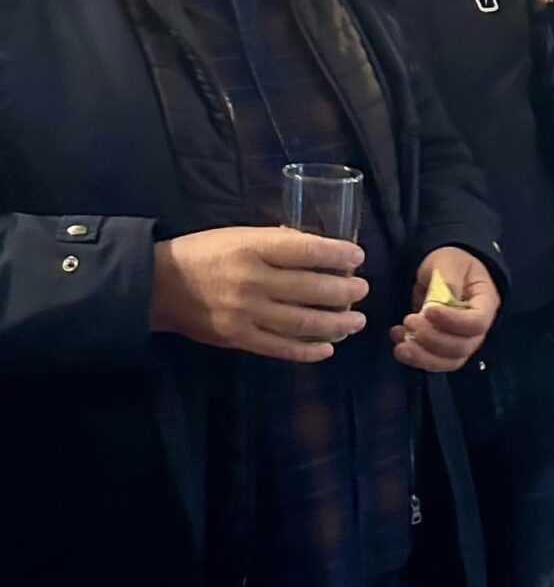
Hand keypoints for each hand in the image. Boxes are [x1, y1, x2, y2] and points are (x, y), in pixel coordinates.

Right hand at [151, 227, 367, 362]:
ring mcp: (245, 313)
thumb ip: (276, 242)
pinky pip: (281, 348)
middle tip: (363, 289)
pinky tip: (328, 348)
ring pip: (303, 322)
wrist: (158, 285)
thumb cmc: (204, 253)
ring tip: (357, 321)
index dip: (338, 254)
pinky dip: (308, 351)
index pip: (307, 250)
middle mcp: (252, 280)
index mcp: (252, 248)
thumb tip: (318, 248)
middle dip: (346, 290)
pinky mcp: (238, 339)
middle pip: (312, 288)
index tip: (358, 257)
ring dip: (337, 323)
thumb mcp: (239, 235)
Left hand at [392, 246, 499, 371]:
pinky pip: (434, 362)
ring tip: (400, 343)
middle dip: (432, 339)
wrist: (443, 269)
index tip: (428, 310)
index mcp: (485, 303)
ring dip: (422, 356)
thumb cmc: (452, 262)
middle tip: (409, 321)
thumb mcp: (449, 262)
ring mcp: (462, 340)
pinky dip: (415, 358)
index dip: (453, 322)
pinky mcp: (444, 348)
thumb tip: (441, 303)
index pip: (476, 322)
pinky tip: (399, 342)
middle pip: (462, 346)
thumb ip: (447, 281)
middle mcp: (478, 328)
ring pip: (448, 361)